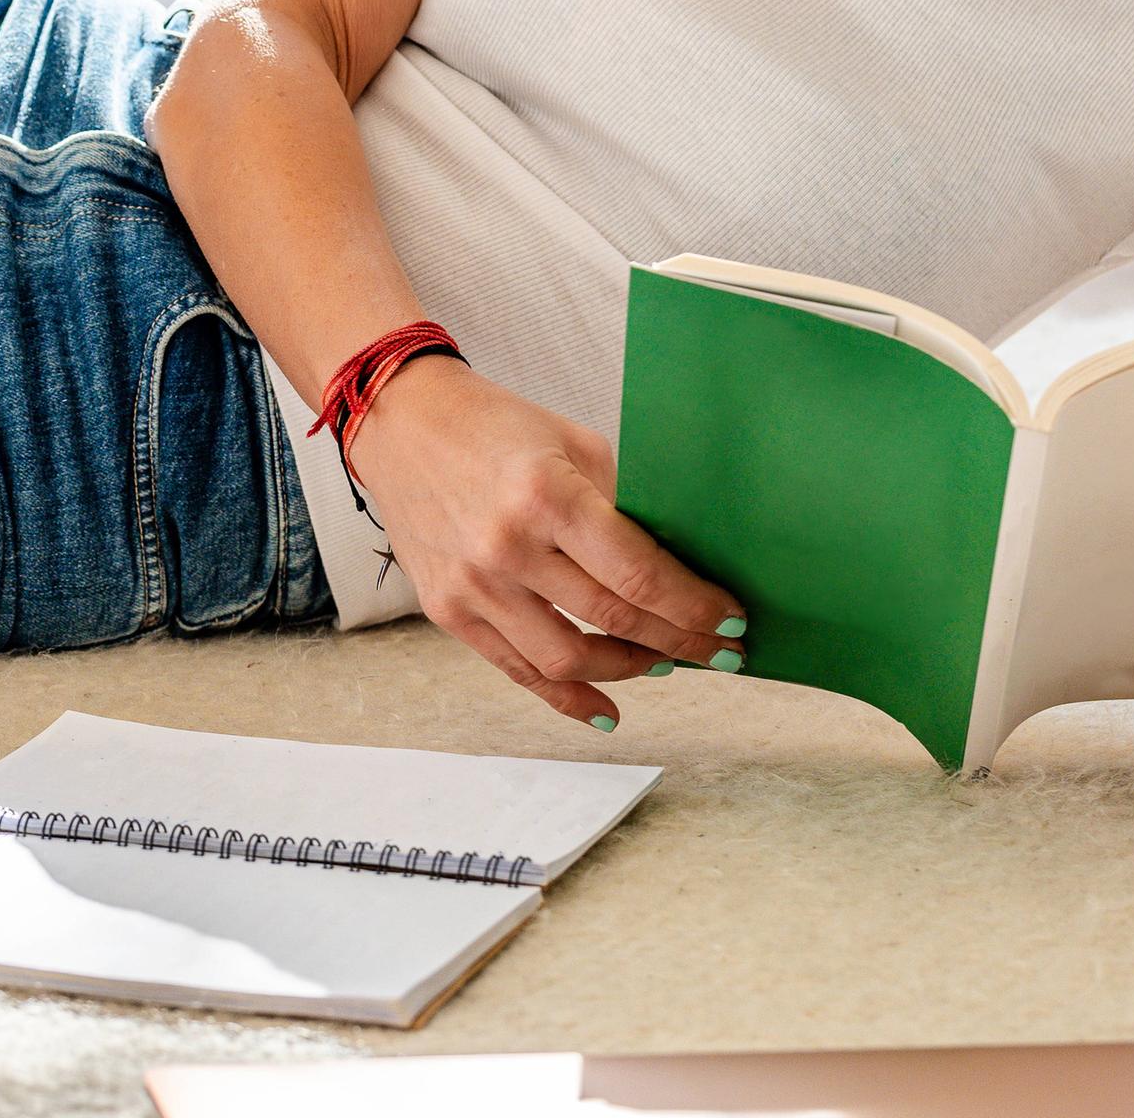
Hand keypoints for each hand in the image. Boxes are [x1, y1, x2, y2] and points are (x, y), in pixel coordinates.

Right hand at [343, 354, 745, 729]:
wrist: (402, 424)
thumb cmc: (495, 426)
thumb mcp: (573, 444)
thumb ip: (624, 503)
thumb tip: (685, 563)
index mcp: (545, 495)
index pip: (638, 574)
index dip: (694, 606)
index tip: (731, 618)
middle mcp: (506, 546)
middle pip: (613, 619)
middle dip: (681, 641)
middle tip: (719, 650)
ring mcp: (472, 585)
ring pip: (568, 660)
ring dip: (631, 669)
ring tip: (667, 661)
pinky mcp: (447, 610)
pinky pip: (517, 671)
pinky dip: (568, 698)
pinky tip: (609, 709)